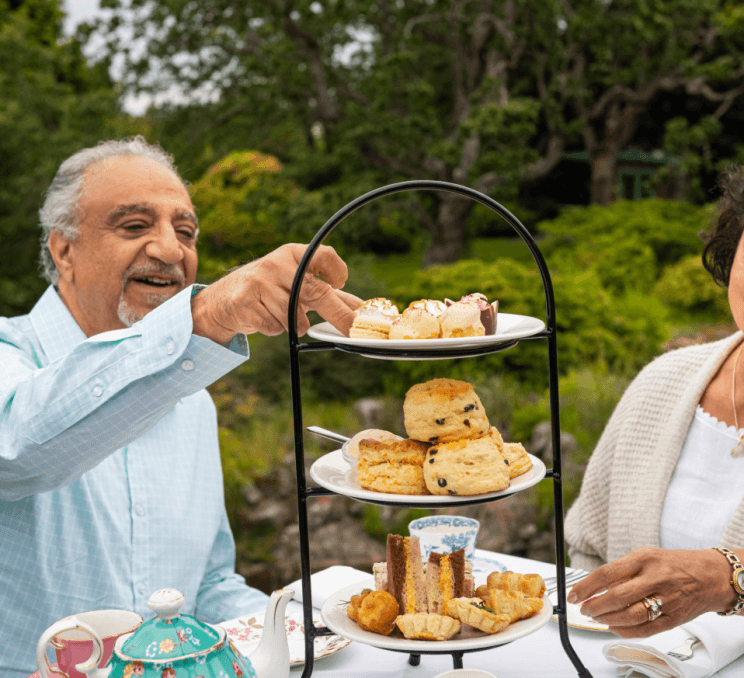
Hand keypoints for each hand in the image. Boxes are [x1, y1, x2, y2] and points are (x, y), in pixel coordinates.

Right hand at [192, 243, 361, 342]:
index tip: (340, 283)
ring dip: (294, 325)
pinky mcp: (245, 302)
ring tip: (280, 315)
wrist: (222, 300)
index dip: (337, 270)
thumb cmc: (270, 292)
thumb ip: (329, 294)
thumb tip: (362, 309)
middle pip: (316, 292)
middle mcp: (276, 264)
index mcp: (292, 254)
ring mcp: (259, 282)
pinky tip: (264, 318)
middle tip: (353, 330)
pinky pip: (274, 327)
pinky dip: (275, 329)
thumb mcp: (297, 284)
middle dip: (339, 315)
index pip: (324, 255)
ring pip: (294, 317)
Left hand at [567, 547, 735, 637]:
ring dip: (607, 619)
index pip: (607, 573)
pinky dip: (625, 631)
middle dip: (594, 606)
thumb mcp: (645, 556)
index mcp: (643, 559)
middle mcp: (655, 579)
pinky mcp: (674, 619)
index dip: (586, 587)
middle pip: (617, 597)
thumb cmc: (671, 564)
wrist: (709, 575)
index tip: (574, 594)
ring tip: (596, 617)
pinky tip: (614, 627)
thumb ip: (621, 571)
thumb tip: (593, 587)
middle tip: (583, 608)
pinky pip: (645, 630)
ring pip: (630, 616)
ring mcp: (666, 600)